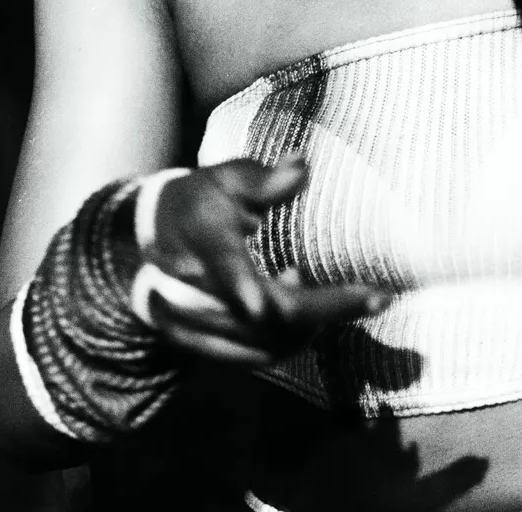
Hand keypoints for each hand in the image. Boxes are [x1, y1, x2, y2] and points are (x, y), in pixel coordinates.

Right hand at [139, 157, 387, 365]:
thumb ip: (263, 179)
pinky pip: (254, 355)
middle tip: (378, 298)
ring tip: (327, 293)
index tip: (270, 297)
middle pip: (264, 313)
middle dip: (326, 308)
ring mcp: (189, 321)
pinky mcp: (196, 344)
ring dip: (307, 324)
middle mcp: (191, 285)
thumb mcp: (225, 179)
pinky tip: (293, 308)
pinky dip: (284, 339)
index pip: (224, 262)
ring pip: (264, 340)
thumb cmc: (198, 203)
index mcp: (201, 236)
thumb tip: (303, 166)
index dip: (242, 283)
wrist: (143, 244)